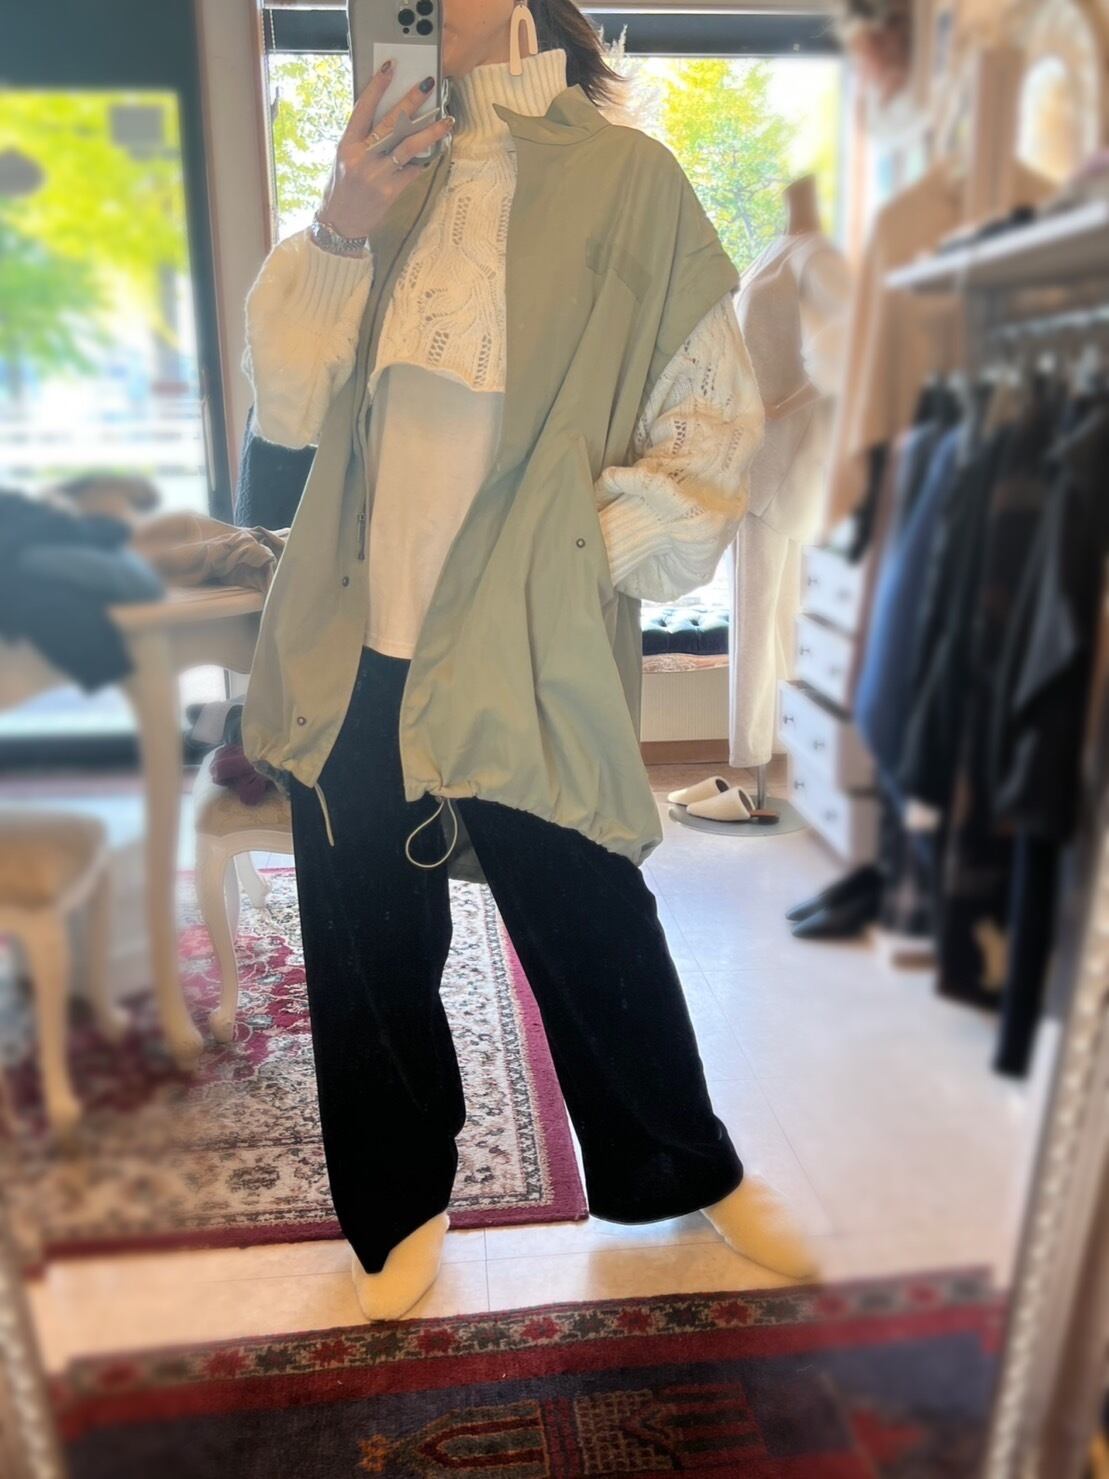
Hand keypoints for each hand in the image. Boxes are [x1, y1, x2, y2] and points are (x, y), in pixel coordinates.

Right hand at [317, 64, 454, 239]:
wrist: (340, 224)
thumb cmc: (342, 187)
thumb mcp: (344, 157)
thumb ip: (362, 138)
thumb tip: (387, 115)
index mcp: (347, 145)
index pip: (363, 108)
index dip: (377, 86)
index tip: (390, 67)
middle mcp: (362, 158)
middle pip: (391, 123)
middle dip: (411, 101)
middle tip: (427, 85)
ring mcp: (377, 175)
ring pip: (409, 146)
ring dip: (431, 131)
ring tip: (447, 120)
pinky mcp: (390, 191)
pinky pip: (413, 170)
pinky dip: (424, 159)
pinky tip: (436, 149)